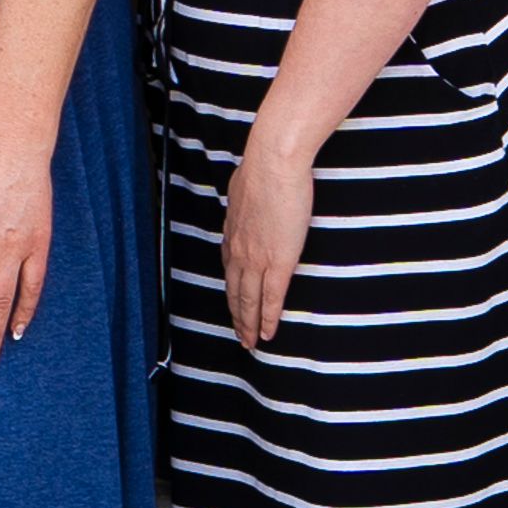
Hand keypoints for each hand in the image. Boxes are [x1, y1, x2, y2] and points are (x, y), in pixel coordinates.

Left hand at [219, 120, 321, 356]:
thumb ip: (245, 201)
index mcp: (232, 233)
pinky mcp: (278, 261)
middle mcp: (239, 251)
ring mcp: (257, 258)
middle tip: (239, 337)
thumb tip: (247, 197)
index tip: (233, 305)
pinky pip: (271, 298)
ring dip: (249, 325)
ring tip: (251, 344)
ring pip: (249, 301)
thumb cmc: (262, 169)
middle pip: (234, 292)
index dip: (231, 292)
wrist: (272, 164)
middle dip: (236, 316)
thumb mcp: (243, 188)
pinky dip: (268, 319)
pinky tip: (268, 334)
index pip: (229, 270)